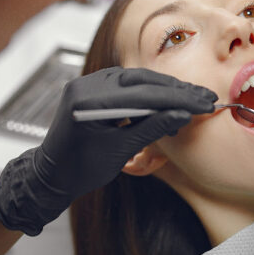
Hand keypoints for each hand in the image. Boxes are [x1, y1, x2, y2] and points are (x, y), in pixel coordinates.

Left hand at [0, 67, 216, 234]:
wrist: (50, 175)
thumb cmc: (80, 170)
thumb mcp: (120, 151)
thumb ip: (152, 128)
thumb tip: (183, 115)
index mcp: (89, 102)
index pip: (144, 94)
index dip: (178, 99)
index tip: (203, 103)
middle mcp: (87, 84)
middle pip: (142, 80)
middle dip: (175, 90)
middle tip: (203, 97)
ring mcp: (88, 82)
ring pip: (136, 78)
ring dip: (164, 89)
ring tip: (190, 100)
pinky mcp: (92, 86)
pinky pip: (125, 83)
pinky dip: (147, 92)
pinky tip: (165, 101)